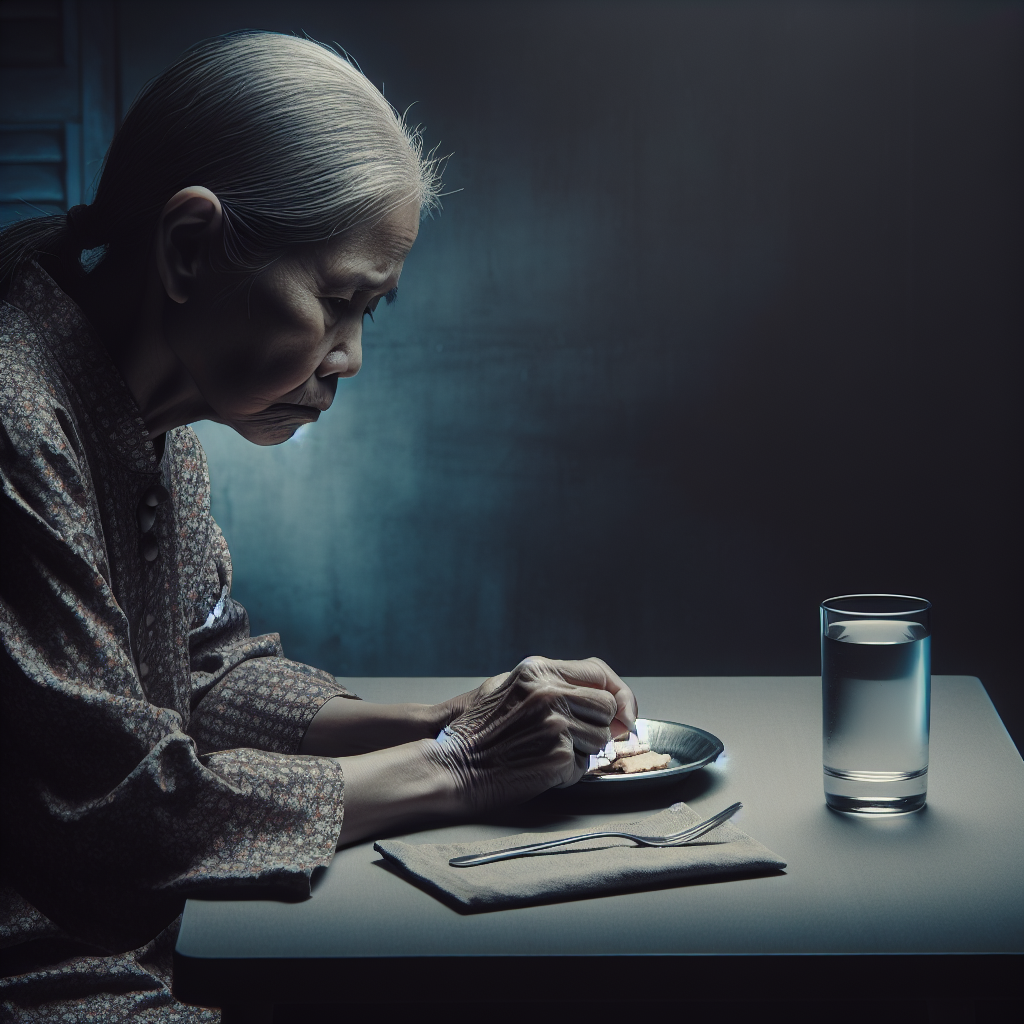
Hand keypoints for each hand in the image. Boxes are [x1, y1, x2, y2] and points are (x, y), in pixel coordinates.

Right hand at [427, 656, 638, 812]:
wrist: (453, 766)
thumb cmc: (477, 730)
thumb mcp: (507, 686)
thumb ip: (550, 682)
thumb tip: (601, 695)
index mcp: (538, 671)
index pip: (599, 674)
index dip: (618, 694)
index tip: (623, 712)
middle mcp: (549, 693)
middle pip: (607, 707)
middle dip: (597, 725)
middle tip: (570, 737)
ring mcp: (555, 725)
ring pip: (600, 740)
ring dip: (581, 751)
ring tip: (544, 752)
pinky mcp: (558, 756)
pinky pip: (582, 766)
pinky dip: (566, 773)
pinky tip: (539, 768)